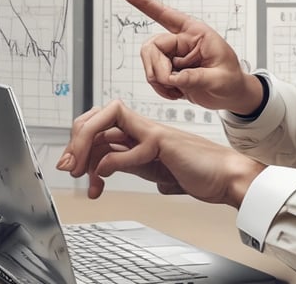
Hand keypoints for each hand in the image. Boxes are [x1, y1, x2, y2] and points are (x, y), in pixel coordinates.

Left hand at [56, 100, 265, 206]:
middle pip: (98, 117)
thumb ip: (138, 167)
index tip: (78, 170)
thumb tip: (122, 171)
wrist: (226, 177)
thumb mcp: (157, 171)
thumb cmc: (200, 173)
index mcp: (141, 135)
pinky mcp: (163, 143)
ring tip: (80, 171)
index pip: (102, 126)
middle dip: (76, 140)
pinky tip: (106, 177)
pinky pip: (131, 147)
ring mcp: (153, 133)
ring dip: (85, 146)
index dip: (83, 142)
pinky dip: (114, 162)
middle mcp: (144, 129)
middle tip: (68, 168)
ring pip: (108, 120)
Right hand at [120, 0, 263, 114]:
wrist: (232, 94)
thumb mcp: (220, 80)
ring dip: (157, 81)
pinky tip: (177, 92)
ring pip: (149, 62)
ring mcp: (174, 55)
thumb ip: (197, 78)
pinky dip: (160, 88)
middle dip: (156, 69)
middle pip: (151, 46)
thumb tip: (172, 78)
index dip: (143, 3)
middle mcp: (182, 41)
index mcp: (196, 33)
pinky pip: (153, 76)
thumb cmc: (231, 80)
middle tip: (171, 83)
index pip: (166, 14)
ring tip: (177, 89)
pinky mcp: (169, 69)